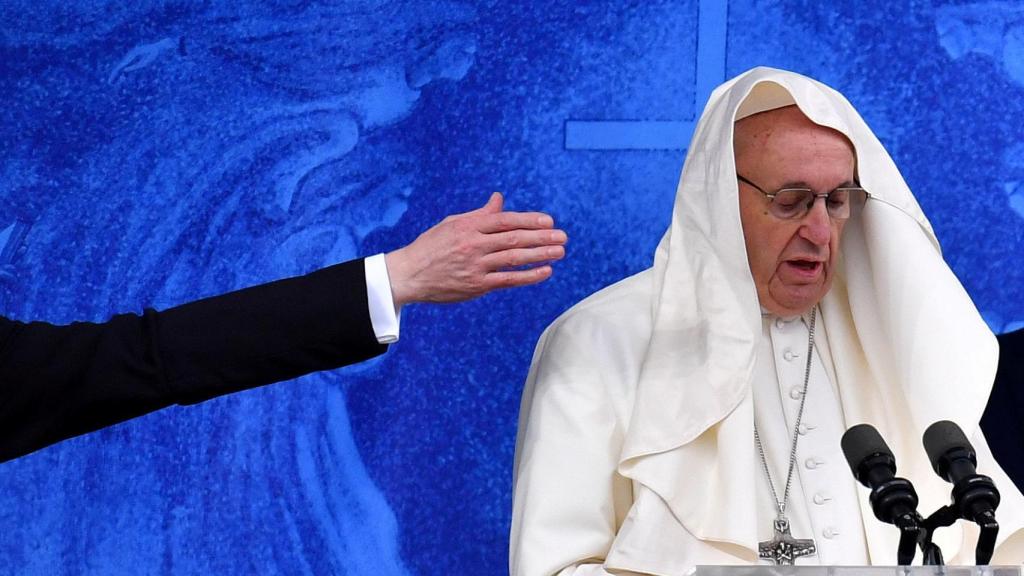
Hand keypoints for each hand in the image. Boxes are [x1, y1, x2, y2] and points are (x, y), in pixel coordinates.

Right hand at [385, 192, 566, 306]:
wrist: (409, 274)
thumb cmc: (432, 246)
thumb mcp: (453, 223)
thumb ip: (480, 214)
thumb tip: (499, 199)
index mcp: (469, 225)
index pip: (506, 220)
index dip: (529, 220)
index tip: (549, 221)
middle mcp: (474, 244)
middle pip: (515, 238)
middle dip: (542, 237)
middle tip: (563, 237)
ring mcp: (476, 265)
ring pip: (515, 258)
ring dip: (540, 254)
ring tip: (560, 252)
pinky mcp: (477, 285)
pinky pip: (508, 279)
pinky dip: (528, 275)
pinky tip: (545, 271)